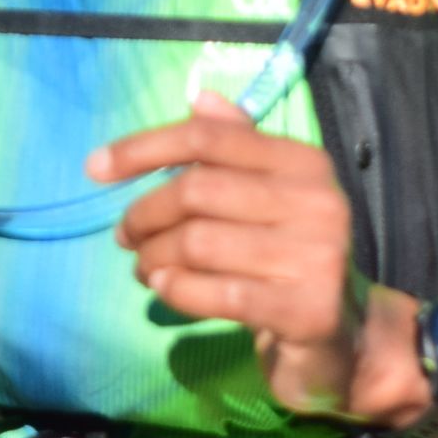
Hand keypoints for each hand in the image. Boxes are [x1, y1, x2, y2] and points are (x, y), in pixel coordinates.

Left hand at [92, 94, 424, 421]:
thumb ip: (237, 148)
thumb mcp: (268, 197)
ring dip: (154, 258)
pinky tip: (163, 290)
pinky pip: (219, 294)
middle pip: (198, 190)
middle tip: (125, 237)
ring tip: (143, 269)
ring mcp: (318, 257)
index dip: (144, 148)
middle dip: (146, 213)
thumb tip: (199, 98)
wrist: (343, 340)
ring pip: (200, 243)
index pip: (209, 137)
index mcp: (304, 162)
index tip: (94, 168)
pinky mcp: (308, 310)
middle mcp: (318, 201)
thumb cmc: (289, 259)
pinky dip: (178, 291)